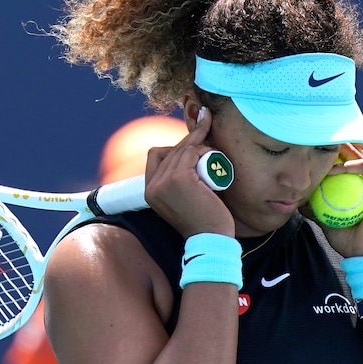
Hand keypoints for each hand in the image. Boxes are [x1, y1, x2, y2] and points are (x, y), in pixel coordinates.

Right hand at [144, 108, 234, 237]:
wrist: (211, 240)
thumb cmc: (202, 222)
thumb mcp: (181, 202)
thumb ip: (177, 187)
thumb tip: (188, 162)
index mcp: (149, 192)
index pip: (155, 156)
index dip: (173, 146)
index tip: (191, 142)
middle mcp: (152, 186)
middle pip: (170, 150)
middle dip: (189, 139)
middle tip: (205, 123)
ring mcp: (164, 182)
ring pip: (182, 149)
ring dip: (198, 142)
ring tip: (213, 146)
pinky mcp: (180, 178)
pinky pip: (192, 152)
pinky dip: (203, 148)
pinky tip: (212, 152)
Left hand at [316, 140, 362, 256]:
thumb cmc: (347, 234)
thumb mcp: (325, 214)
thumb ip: (314, 202)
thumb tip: (295, 196)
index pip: (352, 152)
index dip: (337, 144)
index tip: (317, 141)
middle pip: (361, 147)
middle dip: (343, 140)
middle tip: (322, 138)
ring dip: (347, 148)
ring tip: (327, 148)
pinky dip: (353, 165)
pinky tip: (337, 168)